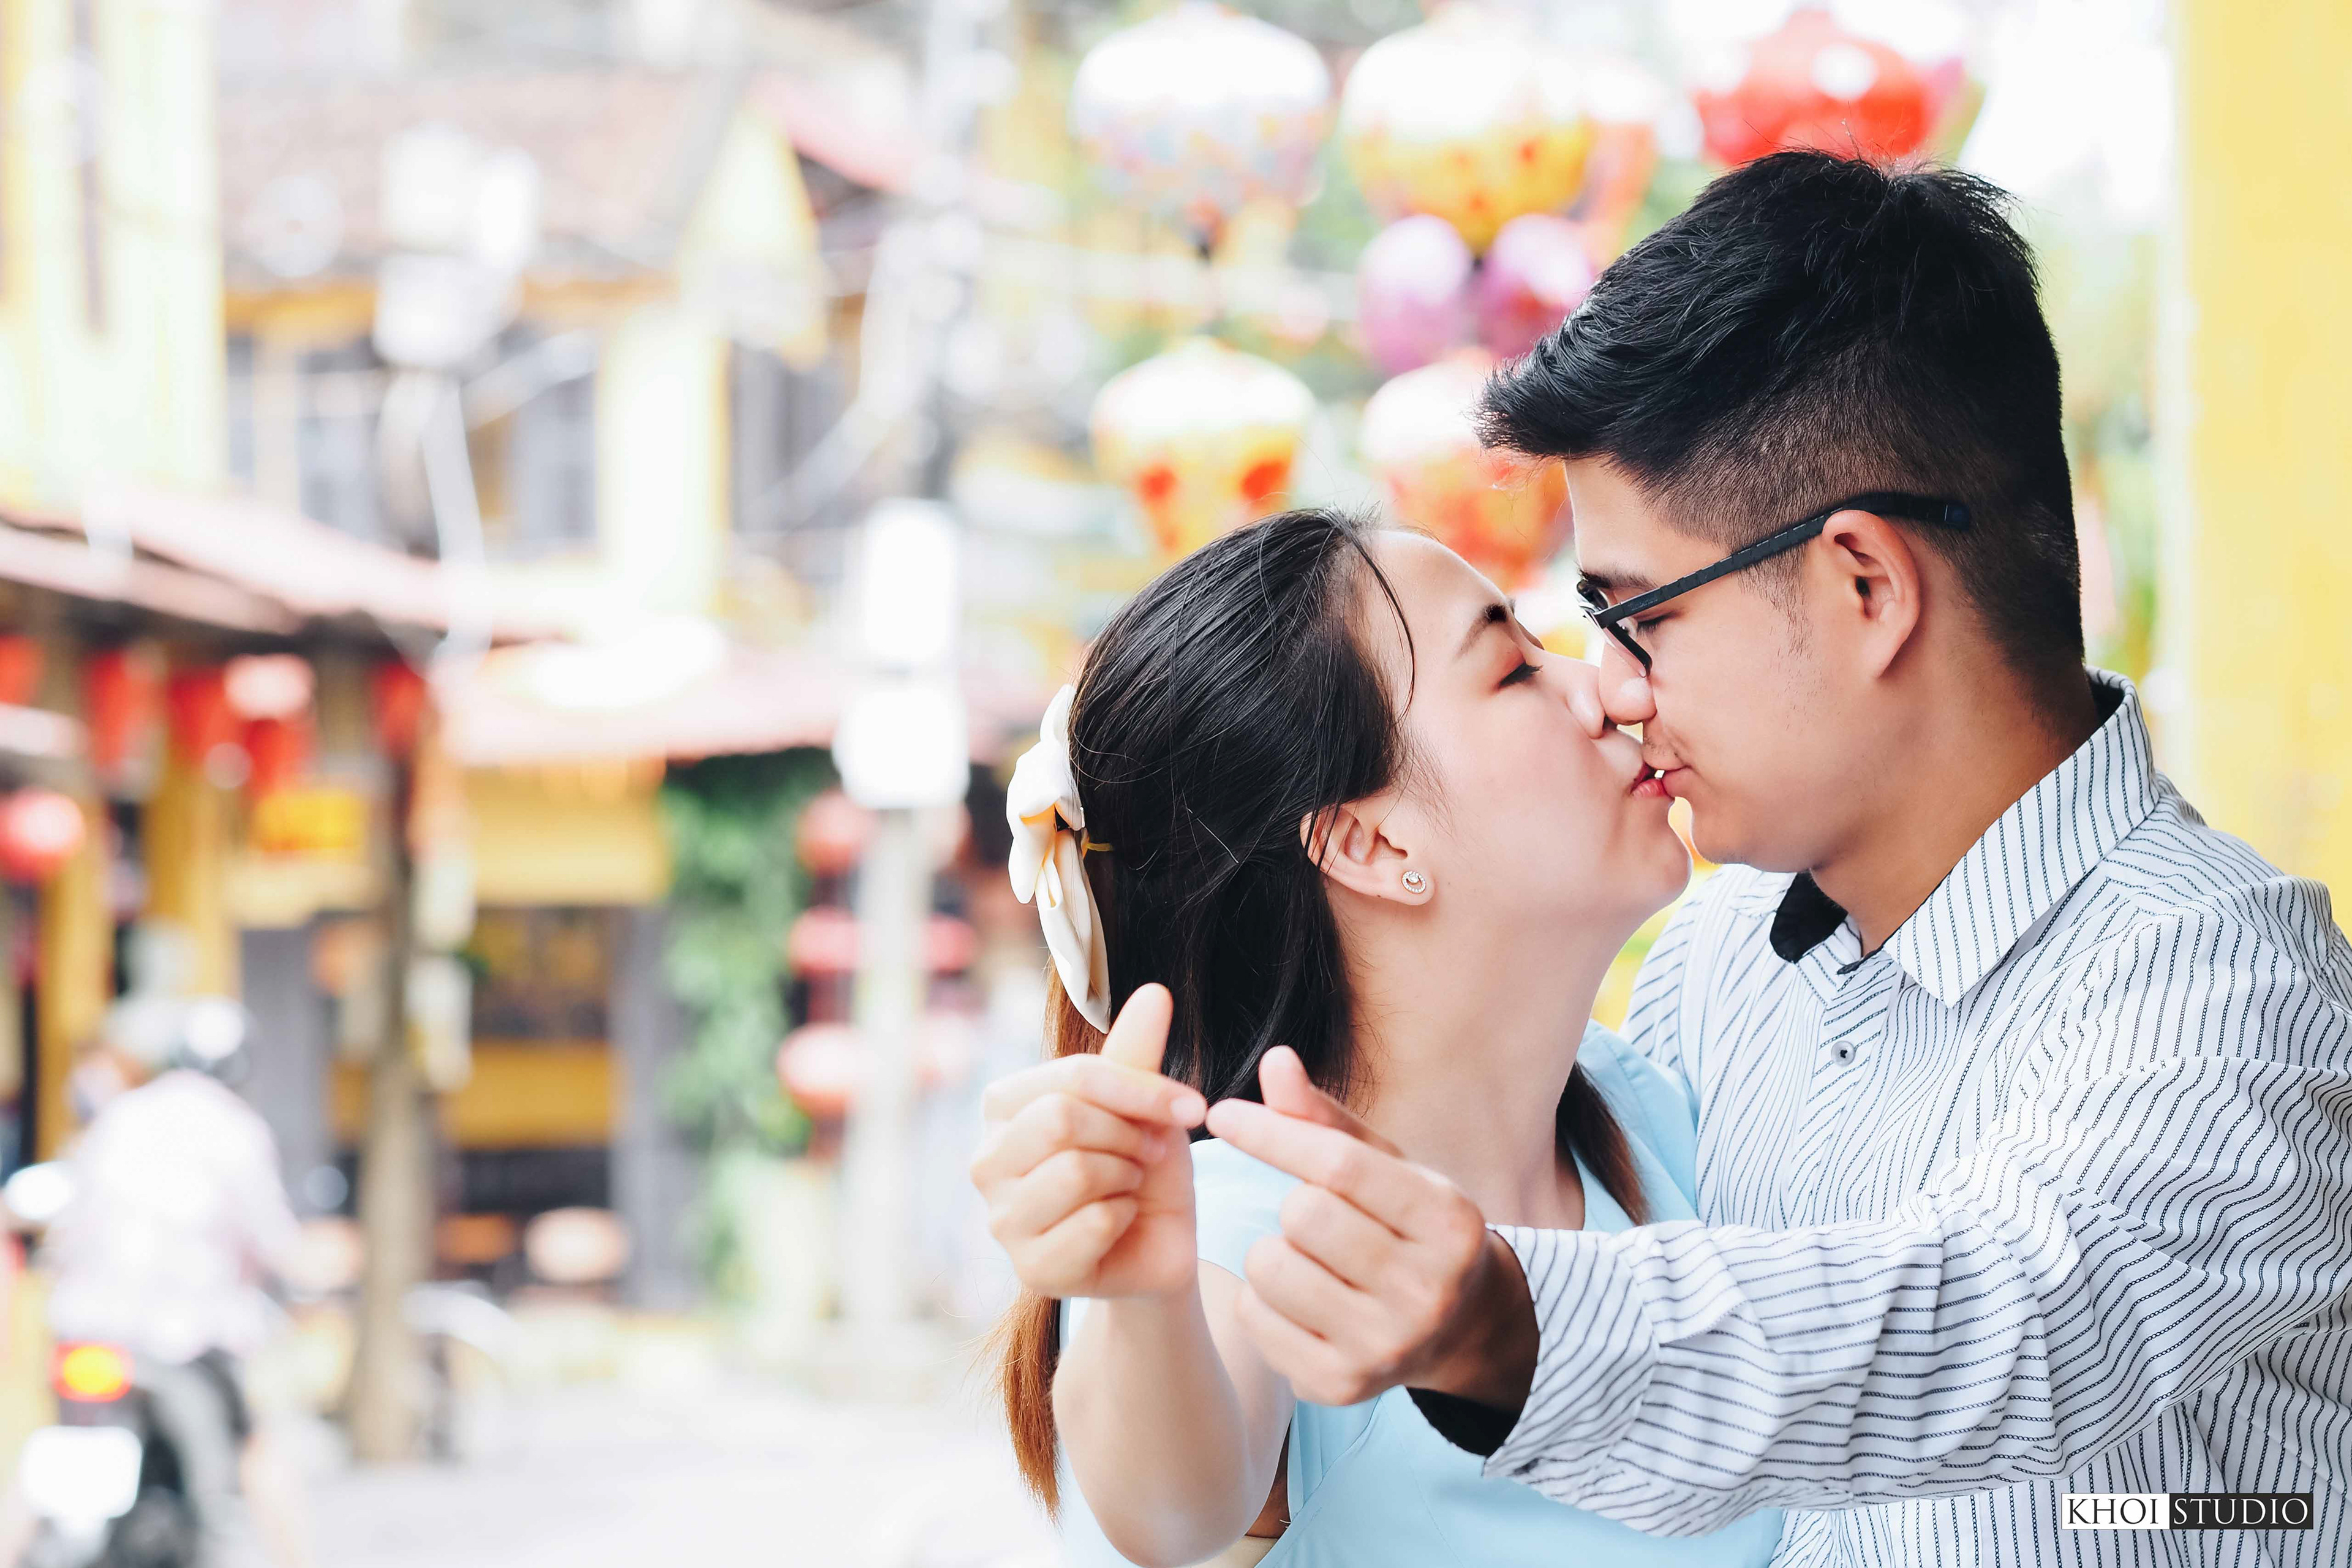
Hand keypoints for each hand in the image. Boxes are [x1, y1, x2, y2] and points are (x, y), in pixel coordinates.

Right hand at [970, 984, 1207, 1298]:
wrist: (1158, 1244)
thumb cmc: (1140, 1164)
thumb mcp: (1142, 1103)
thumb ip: (1138, 1052)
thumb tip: (1156, 991)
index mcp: (1003, 1107)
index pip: (1072, 1077)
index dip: (1141, 1088)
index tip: (1192, 1107)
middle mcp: (987, 1161)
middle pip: (1063, 1118)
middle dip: (1129, 1133)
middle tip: (1150, 1151)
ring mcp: (1002, 1220)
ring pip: (1077, 1170)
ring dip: (1127, 1175)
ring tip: (1130, 1184)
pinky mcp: (1031, 1269)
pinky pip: (1095, 1223)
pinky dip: (1127, 1218)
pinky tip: (1121, 1224)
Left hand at [1204, 1047, 1534, 1411]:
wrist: (1455, 1330)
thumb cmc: (1406, 1228)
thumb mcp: (1387, 1168)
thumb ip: (1325, 1120)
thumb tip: (1275, 1062)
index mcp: (1449, 1220)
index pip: (1341, 1164)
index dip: (1273, 1132)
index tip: (1222, 1112)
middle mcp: (1427, 1289)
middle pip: (1304, 1215)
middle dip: (1291, 1203)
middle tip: (1314, 1216)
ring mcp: (1386, 1346)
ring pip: (1271, 1267)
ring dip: (1272, 1252)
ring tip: (1310, 1260)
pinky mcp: (1342, 1386)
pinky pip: (1256, 1318)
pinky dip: (1261, 1300)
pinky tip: (1302, 1301)